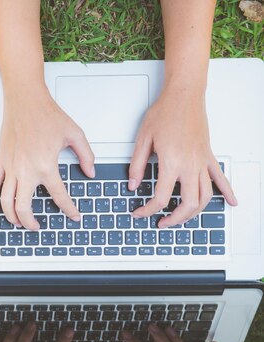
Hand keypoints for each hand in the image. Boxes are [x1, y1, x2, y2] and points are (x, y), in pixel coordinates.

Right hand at [0, 89, 94, 229]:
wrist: (25, 100)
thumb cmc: (47, 114)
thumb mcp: (75, 134)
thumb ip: (86, 155)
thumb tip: (90, 172)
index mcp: (46, 166)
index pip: (59, 196)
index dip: (68, 210)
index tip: (73, 216)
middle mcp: (26, 170)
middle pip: (24, 207)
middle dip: (30, 222)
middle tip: (37, 227)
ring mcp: (11, 167)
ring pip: (6, 201)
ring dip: (12, 216)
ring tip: (18, 222)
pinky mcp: (1, 161)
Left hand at [128, 89, 236, 227]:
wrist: (184, 96)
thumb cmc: (164, 112)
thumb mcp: (142, 139)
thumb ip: (137, 165)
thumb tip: (133, 184)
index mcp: (171, 162)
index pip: (160, 197)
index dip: (147, 210)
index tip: (139, 212)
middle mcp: (190, 165)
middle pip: (187, 204)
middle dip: (174, 219)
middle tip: (161, 222)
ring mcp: (202, 162)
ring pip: (204, 196)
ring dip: (194, 213)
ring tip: (182, 218)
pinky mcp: (208, 156)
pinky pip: (220, 178)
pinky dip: (227, 192)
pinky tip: (231, 202)